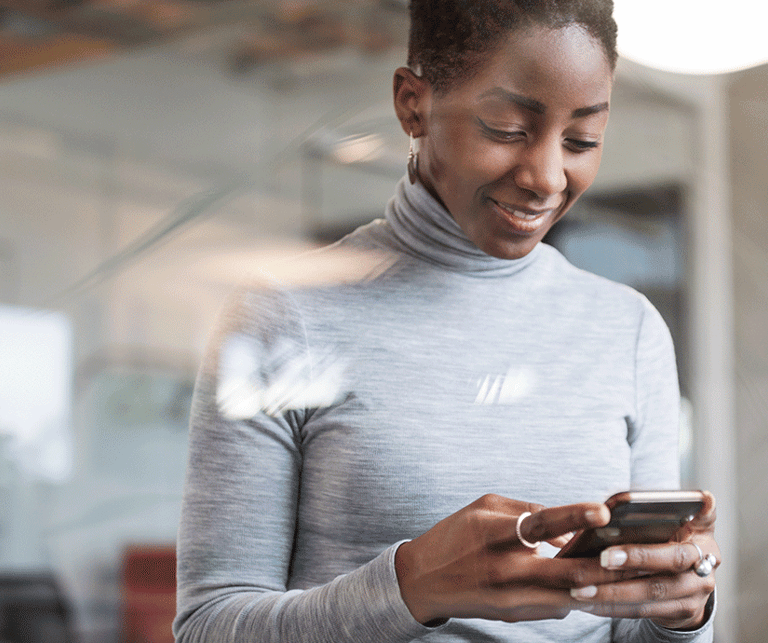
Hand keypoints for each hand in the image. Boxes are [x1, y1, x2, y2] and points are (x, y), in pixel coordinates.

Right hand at [394, 494, 634, 623]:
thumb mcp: (484, 508)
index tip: (604, 510)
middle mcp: (505, 568)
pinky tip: (594, 584)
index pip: (540, 522)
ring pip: (570, 594)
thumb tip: (569, 523)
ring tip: (628, 570)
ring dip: (599, 583)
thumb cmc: (455, 536)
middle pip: (568, 571)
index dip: (574, 516)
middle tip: (636, 552)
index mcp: (495, 533)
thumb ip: (526, 511)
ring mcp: (511, 597)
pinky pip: (556, 605)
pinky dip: (576, 594)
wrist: (423, 581)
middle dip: (607, 564)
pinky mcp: (515, 615)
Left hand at [569, 490, 718, 629]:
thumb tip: (701, 497)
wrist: (691, 586)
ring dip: (614, 592)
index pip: (704, 523)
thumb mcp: (684, 523)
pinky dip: (612, 607)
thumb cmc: (674, 542)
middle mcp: (705, 567)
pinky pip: (642, 611)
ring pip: (652, 592)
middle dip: (637, 558)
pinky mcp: (680, 614)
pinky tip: (587, 603)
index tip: (671, 511)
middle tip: (603, 557)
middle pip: (672, 561)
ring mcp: (695, 594)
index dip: (692, 514)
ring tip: (581, 588)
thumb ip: (681, 508)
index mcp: (703, 538)